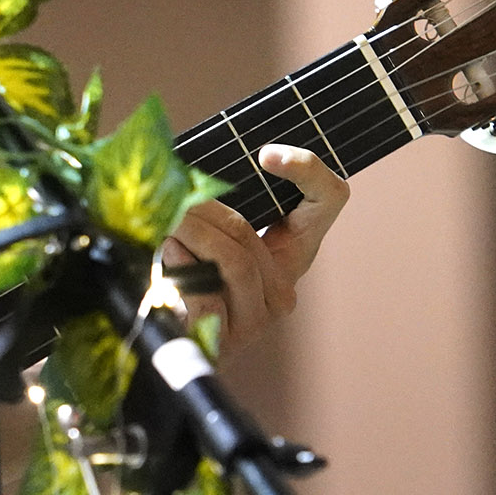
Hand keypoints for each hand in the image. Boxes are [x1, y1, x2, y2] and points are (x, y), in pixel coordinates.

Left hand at [159, 145, 348, 350]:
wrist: (173, 340)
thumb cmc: (191, 277)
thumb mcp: (213, 235)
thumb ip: (222, 206)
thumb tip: (198, 174)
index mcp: (292, 251)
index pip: (328, 199)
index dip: (306, 170)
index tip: (265, 154)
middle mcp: (284, 286)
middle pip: (248, 231)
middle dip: (199, 209)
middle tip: (169, 200)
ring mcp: (259, 317)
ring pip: (234, 260)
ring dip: (189, 235)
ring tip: (167, 226)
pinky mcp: (229, 340)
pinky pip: (209, 296)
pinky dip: (182, 269)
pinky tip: (170, 256)